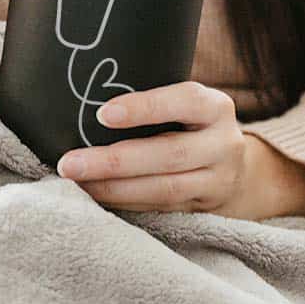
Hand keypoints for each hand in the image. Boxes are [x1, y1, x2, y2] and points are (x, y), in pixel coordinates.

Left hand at [56, 82, 304, 220]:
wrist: (234, 166)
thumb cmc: (190, 123)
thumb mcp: (185, 104)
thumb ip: (151, 98)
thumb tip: (80, 96)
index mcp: (216, 106)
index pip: (184, 101)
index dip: (144, 108)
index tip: (102, 113)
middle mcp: (225, 142)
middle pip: (169, 153)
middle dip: (114, 161)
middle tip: (70, 163)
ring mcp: (219, 179)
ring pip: (165, 187)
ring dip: (115, 188)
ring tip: (77, 183)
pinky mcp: (206, 207)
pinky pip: (162, 207)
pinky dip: (126, 203)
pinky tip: (97, 197)